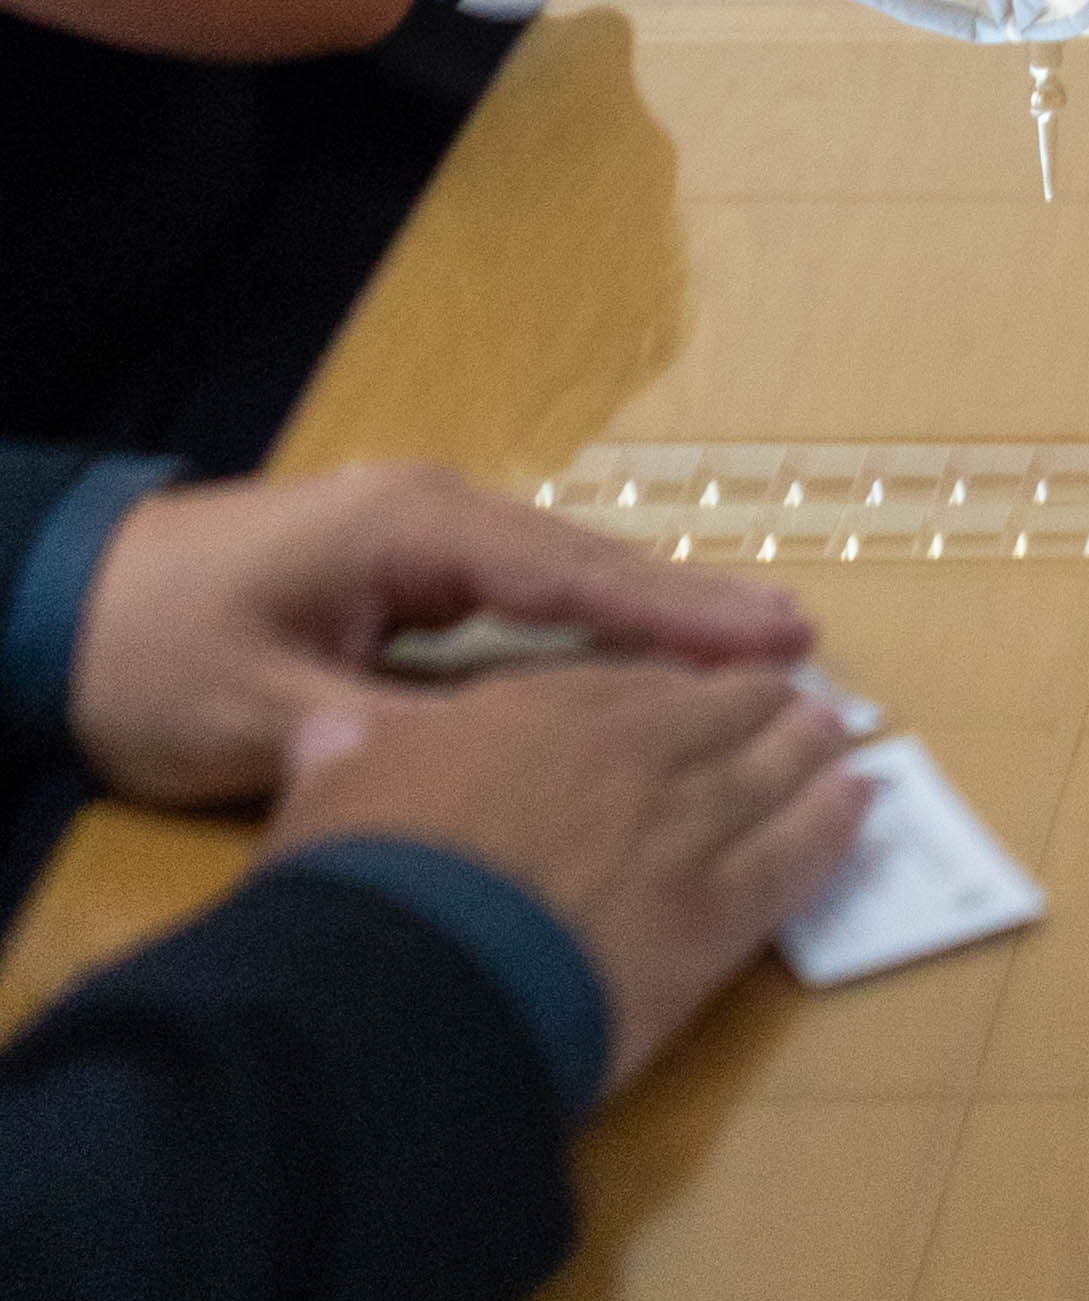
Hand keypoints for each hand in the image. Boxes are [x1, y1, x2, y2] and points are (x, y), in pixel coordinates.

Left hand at [68, 460, 811, 807]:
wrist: (62, 602)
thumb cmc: (155, 656)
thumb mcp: (260, 716)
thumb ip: (384, 742)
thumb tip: (497, 782)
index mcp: (413, 531)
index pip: (572, 577)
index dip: (675, 613)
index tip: (777, 634)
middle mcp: (435, 518)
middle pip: (588, 567)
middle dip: (692, 609)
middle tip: (803, 647)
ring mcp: (420, 540)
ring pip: (561, 583)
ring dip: (651, 620)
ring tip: (756, 657)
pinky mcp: (401, 575)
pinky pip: (520, 603)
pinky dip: (591, 631)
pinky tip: (641, 668)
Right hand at [262, 659, 869, 1095]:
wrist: (415, 985)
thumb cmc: (362, 886)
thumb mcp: (328, 797)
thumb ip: (344, 752)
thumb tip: (327, 721)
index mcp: (532, 714)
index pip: (616, 683)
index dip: (657, 685)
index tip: (683, 683)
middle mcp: (624, 753)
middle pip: (711, 713)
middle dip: (751, 703)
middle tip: (789, 697)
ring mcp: (681, 831)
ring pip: (765, 773)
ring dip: (803, 750)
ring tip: (836, 736)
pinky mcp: (712, 921)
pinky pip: (792, 859)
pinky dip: (831, 828)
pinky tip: (857, 808)